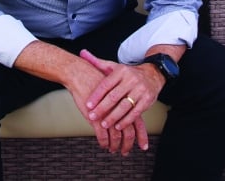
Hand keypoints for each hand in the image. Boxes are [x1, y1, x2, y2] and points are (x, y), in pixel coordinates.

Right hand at [12, 40, 140, 154]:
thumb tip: (125, 114)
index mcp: (127, 101)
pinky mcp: (96, 118)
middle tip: (125, 152)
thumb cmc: (96, 80)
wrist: (81, 73)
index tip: (143, 146)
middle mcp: (120, 108)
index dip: (141, 136)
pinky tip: (103, 145)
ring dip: (115, 145)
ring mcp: (108, 113)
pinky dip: (103, 142)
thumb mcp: (113, 88)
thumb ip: (121, 101)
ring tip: (112, 150)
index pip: (139, 122)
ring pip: (116, 136)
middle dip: (128, 145)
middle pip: (129, 132)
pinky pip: (102, 136)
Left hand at [80, 49, 164, 154]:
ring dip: (113, 117)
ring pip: (124, 106)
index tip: (88, 105)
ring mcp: (140, 90)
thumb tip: (82, 53)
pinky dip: (126, 121)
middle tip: (92, 117)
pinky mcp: (148, 100)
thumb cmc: (128, 73)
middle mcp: (131, 79)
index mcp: (121, 71)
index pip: (106, 84)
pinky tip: (118, 126)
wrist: (152, 74)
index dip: (96, 96)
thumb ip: (98, 62)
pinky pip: (135, 112)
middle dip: (102, 108)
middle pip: (114, 97)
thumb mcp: (114, 66)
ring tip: (104, 124)